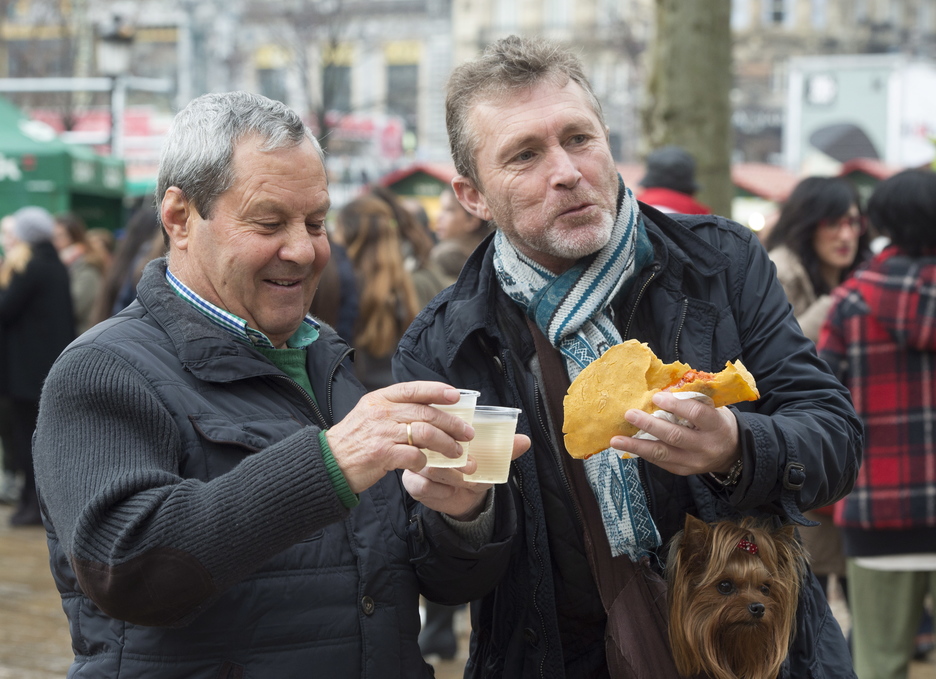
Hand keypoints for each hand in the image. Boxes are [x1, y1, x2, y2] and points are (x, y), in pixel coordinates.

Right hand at [325, 382, 473, 493]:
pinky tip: (427, 465)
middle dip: (452, 423)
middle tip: (467, 432)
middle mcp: (382, 412)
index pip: (413, 389)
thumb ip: (395, 409)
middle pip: (426, 413)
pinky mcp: (382, 454)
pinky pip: (413, 456)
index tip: (456, 396)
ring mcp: (382, 433)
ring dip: (446, 444)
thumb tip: (427, 409)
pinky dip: (425, 462)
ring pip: (425, 434)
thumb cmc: (354, 440)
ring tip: (456, 452)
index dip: (437, 390)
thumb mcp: (370, 414)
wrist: (329, 463)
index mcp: (380, 399)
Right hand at [402, 433, 530, 519]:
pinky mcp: (413, 483)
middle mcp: (425, 443)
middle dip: (456, 457)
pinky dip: (440, 490)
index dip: (452, 424)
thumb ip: (505, 449)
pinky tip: (451, 492)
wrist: (465, 497)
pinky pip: (423, 485)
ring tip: (469, 479)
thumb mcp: (490, 457)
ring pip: (429, 466)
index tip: (471, 436)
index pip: (438, 419)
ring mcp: (416, 463)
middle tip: (474, 466)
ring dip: (452, 475)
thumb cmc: (474, 468)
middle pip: (432, 444)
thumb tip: (525, 440)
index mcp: (441, 429)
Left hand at [609, 392, 739, 475]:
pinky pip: (660, 462)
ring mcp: (694, 461)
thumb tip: (660, 389)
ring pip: (662, 454)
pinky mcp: (683, 470)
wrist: (732, 453)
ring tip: (616, 440)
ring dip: (636, 446)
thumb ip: (692, 400)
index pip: (696, 414)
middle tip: (629, 414)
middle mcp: (705, 445)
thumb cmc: (716, 423)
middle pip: (675, 436)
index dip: (676, 405)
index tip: (656, 397)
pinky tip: (626, 446)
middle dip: (649, 425)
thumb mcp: (714, 408)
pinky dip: (642, 453)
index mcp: (716, 425)